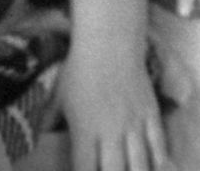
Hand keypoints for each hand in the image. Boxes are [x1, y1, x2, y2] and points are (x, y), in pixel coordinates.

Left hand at [60, 47, 168, 170]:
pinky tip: (159, 167)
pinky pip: (158, 142)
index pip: (84, 170)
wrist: (109, 42)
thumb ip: (50, 121)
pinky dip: (159, 158)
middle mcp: (110, 131)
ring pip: (140, 163)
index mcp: (84, 130)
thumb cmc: (79, 70)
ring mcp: (133, 123)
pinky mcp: (151, 112)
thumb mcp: (58, 97)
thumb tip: (39, 138)